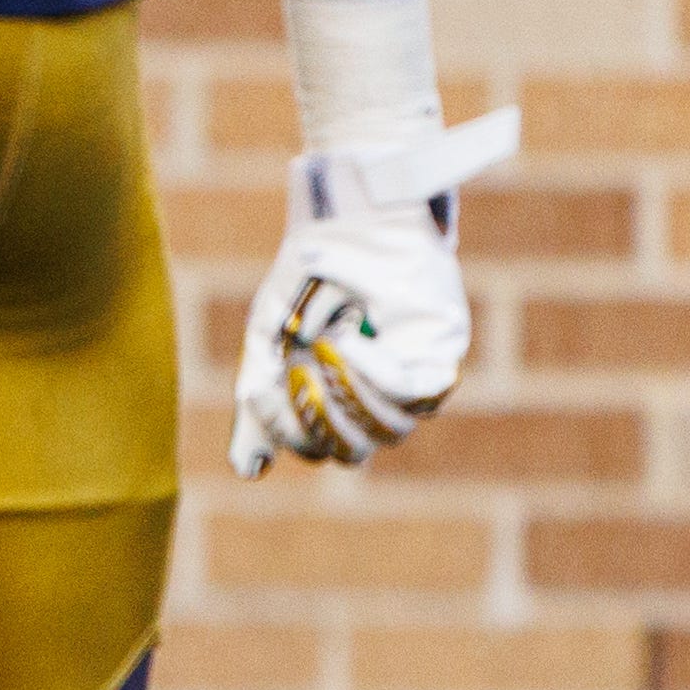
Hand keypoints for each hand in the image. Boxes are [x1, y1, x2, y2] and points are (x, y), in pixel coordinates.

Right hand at [230, 110, 515, 475]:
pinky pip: (418, 393)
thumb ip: (259, 403)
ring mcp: (413, 375)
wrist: (348, 217)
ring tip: (327, 347)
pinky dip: (377, 375)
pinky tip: (351, 342)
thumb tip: (247, 472)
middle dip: (319, 418)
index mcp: (336, 394)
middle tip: (298, 376)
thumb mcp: (270, 338)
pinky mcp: (442, 351)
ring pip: (390, 428)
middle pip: (355, 449)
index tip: (260, 394)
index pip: (319, 447)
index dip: (288, 434)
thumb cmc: (310, 273)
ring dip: (349, 394)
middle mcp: (378, 392)